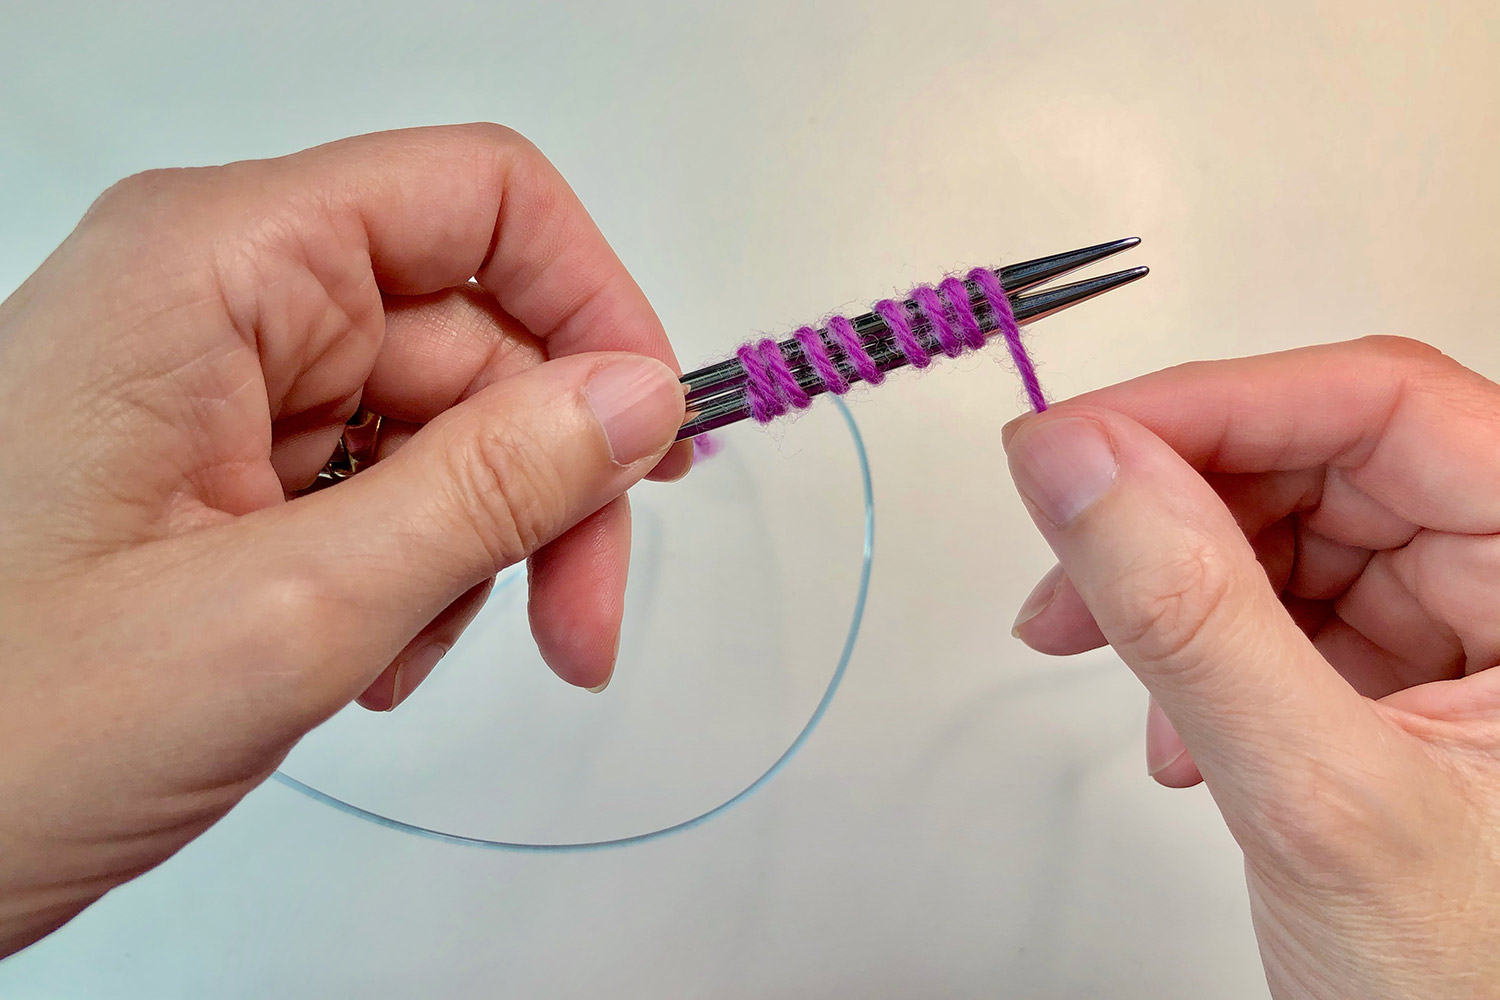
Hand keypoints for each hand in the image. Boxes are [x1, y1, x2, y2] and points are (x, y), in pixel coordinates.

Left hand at [0, 124, 690, 953]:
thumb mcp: (290, 608)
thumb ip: (488, 489)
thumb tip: (638, 401)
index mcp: (217, 266)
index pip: (479, 199)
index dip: (594, 307)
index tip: (652, 438)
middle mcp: (220, 298)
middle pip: (476, 336)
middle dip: (548, 485)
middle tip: (577, 625)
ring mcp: (218, 383)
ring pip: (440, 425)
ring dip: (471, 547)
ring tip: (405, 657)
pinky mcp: (219, 464)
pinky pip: (381, 484)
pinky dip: (409, 574)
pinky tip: (363, 656)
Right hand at [1005, 337, 1499, 997]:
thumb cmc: (1479, 997)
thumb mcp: (1322, 799)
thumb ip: (1192, 616)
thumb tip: (1081, 464)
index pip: (1383, 406)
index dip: (1213, 407)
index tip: (1076, 443)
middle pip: (1325, 459)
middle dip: (1170, 507)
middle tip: (1066, 549)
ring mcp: (1476, 634)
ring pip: (1290, 532)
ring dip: (1172, 586)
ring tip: (1099, 651)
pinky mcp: (1415, 681)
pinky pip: (1287, 611)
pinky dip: (1202, 650)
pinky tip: (1176, 725)